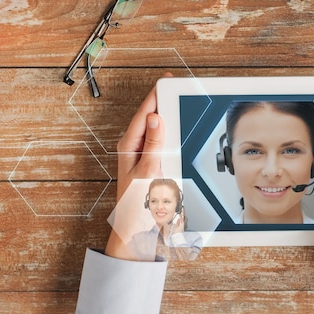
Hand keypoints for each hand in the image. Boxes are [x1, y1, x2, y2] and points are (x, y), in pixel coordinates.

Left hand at [106, 74, 170, 258]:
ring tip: (183, 106)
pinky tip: (183, 135)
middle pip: (153, 118)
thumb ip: (153, 144)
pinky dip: (175, 137)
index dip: (157, 95)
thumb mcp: (147, 172)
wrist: (139, 231)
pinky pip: (166, 145)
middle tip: (181, 90)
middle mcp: (136, 147)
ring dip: (171, 121)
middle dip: (166, 104)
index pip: (145, 113)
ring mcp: (146, 156)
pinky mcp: (155, 165)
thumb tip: (155, 118)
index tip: (168, 82)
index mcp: (129, 145)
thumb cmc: (136, 206)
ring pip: (161, 131)